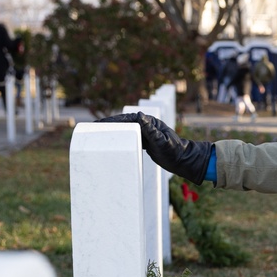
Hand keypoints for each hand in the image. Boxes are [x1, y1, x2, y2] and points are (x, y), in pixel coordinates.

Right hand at [97, 112, 212, 184]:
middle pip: (124, 124)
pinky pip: (131, 139)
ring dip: (114, 133)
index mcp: (150, 122)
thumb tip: (139, 116)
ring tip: (98, 136)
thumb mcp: (162, 141)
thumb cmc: (175, 151)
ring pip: (127, 131)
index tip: (98, 124)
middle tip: (92, 129)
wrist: (184, 160)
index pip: (127, 119)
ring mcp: (147, 133)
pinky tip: (113, 144)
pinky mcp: (147, 142)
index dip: (112, 121)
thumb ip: (151, 130)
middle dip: (109, 126)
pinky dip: (122, 140)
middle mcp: (147, 125)